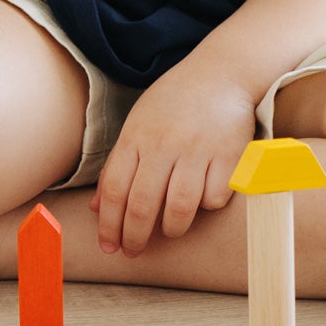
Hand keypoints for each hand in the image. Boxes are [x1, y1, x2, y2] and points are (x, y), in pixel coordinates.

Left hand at [89, 61, 256, 257]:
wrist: (220, 73)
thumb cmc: (173, 103)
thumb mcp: (137, 125)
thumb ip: (117, 165)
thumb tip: (97, 207)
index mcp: (135, 137)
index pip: (114, 190)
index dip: (109, 224)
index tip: (108, 247)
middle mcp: (163, 145)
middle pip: (142, 204)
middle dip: (134, 236)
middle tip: (133, 251)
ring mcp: (196, 149)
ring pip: (179, 207)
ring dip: (171, 228)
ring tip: (168, 231)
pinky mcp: (228, 155)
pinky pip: (214, 197)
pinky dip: (207, 205)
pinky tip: (203, 201)